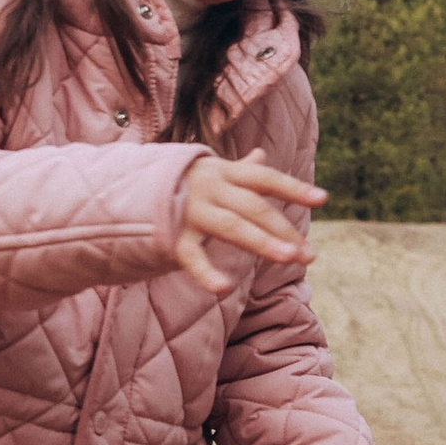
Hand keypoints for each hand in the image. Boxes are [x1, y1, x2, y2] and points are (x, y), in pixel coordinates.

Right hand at [174, 150, 325, 291]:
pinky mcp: (171, 236)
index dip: (293, 187)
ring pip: (233, 228)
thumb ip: (239, 170)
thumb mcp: (209, 171)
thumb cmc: (176, 183)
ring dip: (263, 243)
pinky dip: (206, 273)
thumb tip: (262, 155)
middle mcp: (210, 188)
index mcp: (223, 173)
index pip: (264, 178)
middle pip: (255, 208)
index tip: (323, 198)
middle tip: (308, 255)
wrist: (122, 189)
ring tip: (289, 260)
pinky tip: (223, 289)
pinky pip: (192, 256)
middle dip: (283, 230)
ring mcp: (191, 211)